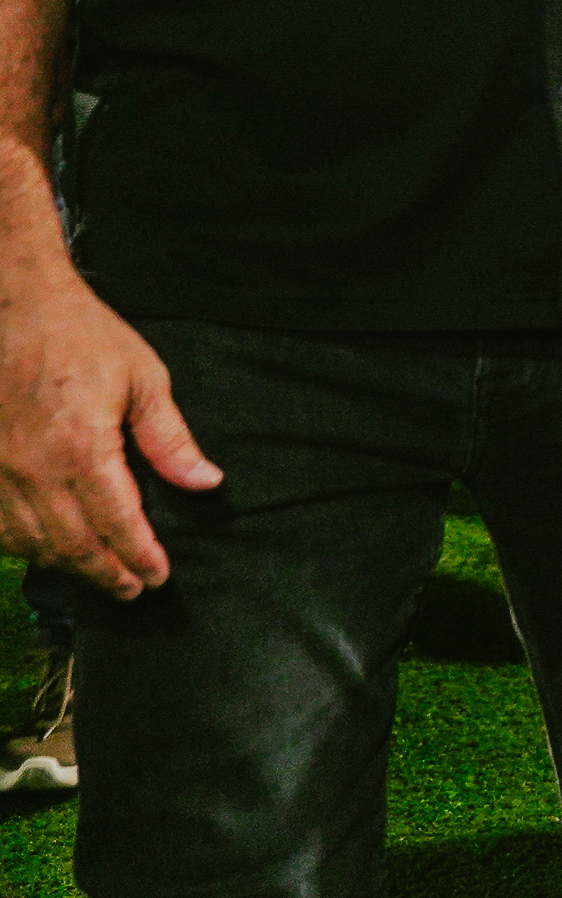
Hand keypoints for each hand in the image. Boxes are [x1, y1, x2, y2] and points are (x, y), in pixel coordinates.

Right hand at [0, 272, 221, 597]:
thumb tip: (206, 483)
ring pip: (29, 542)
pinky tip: (45, 548)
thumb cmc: (83, 337)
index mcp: (82, 450)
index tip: (160, 577)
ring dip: (65, 565)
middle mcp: (33, 470)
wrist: (13, 306)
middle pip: (71, 544)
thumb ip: (171, 440)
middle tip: (134, 590)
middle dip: (106, 574)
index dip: (140, 557)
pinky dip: (22, 545)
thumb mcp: (144, 379)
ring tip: (98, 574)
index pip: (117, 525)